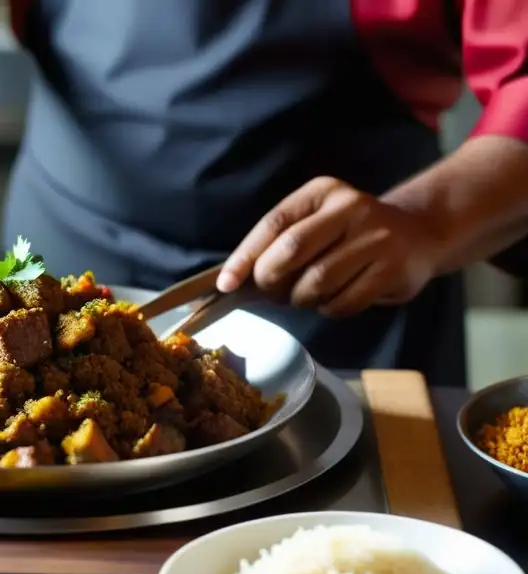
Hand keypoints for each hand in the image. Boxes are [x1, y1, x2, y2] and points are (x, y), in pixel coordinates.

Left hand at [216, 177, 445, 316]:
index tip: (226, 284)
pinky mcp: (393, 270)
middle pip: (292, 250)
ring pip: (317, 281)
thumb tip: (235, 279)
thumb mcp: (317, 222)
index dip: (245, 257)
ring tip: (305, 296)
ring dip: (301, 298)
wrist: (419, 233)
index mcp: (323, 191)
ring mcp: (377, 238)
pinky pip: (343, 302)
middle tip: (271, 293)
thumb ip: (281, 242)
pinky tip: (332, 300)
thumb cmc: (350, 234)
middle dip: (271, 279)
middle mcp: (352, 207)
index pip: (274, 224)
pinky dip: (328, 309)